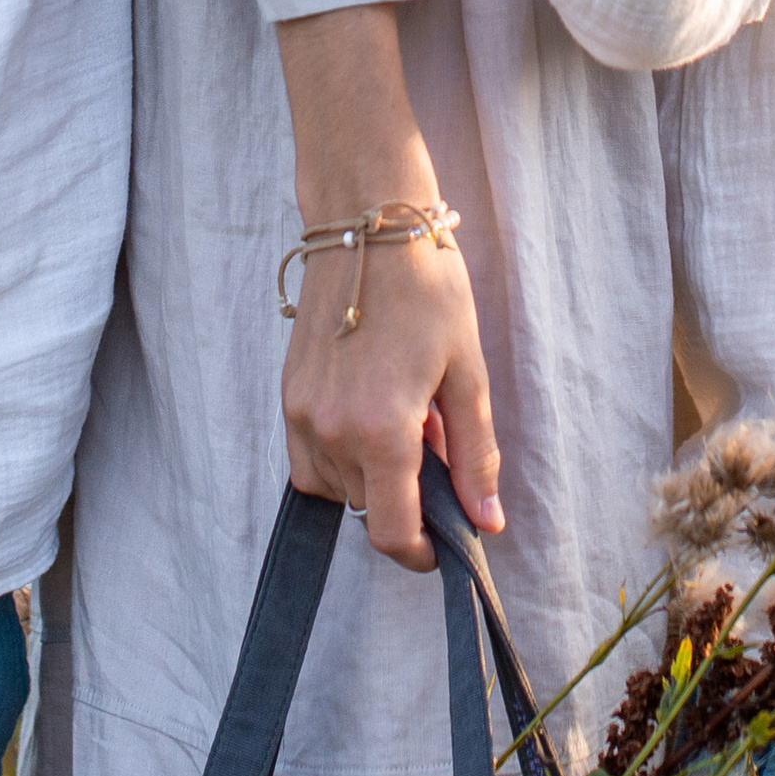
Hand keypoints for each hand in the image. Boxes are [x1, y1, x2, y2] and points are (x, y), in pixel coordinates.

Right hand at [275, 2, 501, 573]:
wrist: (367, 223)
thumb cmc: (429, 288)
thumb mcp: (467, 371)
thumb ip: (475, 453)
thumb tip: (487, 522)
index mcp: (382, 430)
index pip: (392, 531)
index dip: (421, 552)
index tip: (444, 544)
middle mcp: (332, 430)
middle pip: (366, 509)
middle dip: (404, 497)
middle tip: (437, 447)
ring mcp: (301, 413)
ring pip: (335, 488)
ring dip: (371, 478)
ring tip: (405, 422)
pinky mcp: (287, 394)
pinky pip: (309, 459)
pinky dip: (341, 458)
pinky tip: (371, 416)